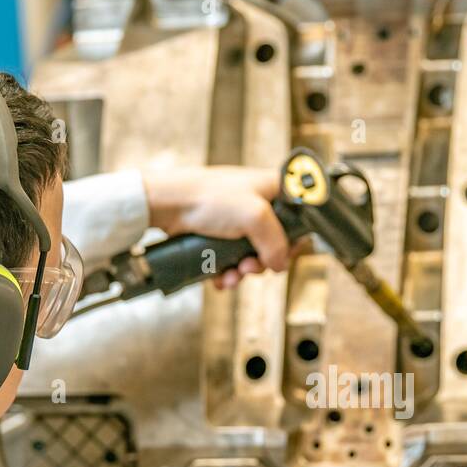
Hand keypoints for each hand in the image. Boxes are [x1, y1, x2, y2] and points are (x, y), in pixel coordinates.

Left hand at [142, 166, 305, 289]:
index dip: (294, 239)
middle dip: (264, 261)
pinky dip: (228, 272)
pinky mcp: (218, 233)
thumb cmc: (210, 197)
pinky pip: (231, 259)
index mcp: (272, 188)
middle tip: (252, 266)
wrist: (168, 203)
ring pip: (252, 253)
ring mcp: (236, 219)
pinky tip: (221, 278)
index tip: (286, 254)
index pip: (299, 215)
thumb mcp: (255, 217)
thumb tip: (279, 265)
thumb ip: (276, 243)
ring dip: (244, 270)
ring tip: (233, 275)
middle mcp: (256, 203)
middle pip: (274, 241)